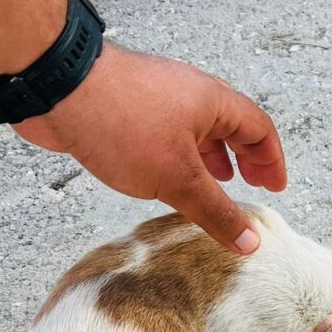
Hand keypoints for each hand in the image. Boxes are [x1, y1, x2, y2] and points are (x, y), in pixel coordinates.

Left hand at [12, 44, 285, 253]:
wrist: (58, 90)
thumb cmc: (122, 122)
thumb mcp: (179, 179)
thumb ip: (216, 212)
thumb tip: (249, 241)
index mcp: (214, 102)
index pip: (259, 129)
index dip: (271, 160)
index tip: (273, 187)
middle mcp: (190, 95)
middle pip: (231, 126)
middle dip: (244, 158)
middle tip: (251, 185)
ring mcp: (158, 98)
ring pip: (196, 129)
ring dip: (210, 157)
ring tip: (214, 183)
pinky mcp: (129, 107)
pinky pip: (166, 132)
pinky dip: (178, 155)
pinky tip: (165, 176)